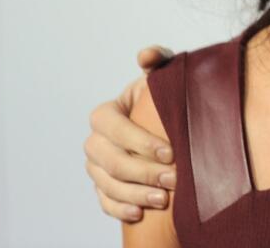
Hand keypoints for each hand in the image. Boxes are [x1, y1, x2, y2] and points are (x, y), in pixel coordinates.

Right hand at [84, 46, 175, 221]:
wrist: (163, 123)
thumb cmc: (162, 98)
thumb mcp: (162, 77)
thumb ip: (158, 61)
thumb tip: (145, 56)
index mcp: (105, 114)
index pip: (113, 127)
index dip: (139, 141)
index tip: (170, 151)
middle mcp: (95, 142)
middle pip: (110, 161)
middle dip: (142, 171)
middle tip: (174, 179)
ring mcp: (96, 167)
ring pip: (107, 184)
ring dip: (135, 194)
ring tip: (164, 199)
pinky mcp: (103, 187)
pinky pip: (104, 202)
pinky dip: (120, 209)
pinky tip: (141, 214)